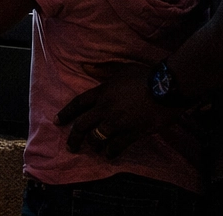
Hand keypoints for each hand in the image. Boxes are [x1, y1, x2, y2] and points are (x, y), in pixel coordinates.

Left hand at [56, 61, 176, 156]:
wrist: (166, 87)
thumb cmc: (144, 76)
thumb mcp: (120, 69)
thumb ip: (101, 71)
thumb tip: (85, 67)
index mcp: (101, 92)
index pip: (78, 104)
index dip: (66, 113)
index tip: (57, 122)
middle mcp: (105, 108)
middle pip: (82, 125)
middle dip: (74, 137)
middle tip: (71, 146)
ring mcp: (118, 122)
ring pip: (97, 138)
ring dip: (93, 145)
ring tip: (94, 149)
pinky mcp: (132, 133)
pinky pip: (116, 146)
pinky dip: (111, 152)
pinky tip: (109, 154)